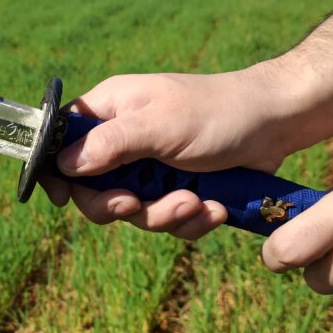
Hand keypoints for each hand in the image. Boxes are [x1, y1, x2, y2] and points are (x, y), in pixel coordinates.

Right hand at [39, 67, 299, 238]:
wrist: (277, 124)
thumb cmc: (218, 111)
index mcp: (110, 110)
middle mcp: (124, 140)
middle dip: (119, 205)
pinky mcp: (177, 189)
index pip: (60, 141)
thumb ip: (111, 143)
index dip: (56, 171)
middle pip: (92, 188)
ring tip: (196, 202)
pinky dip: (191, 220)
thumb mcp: (160, 125)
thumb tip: (64, 164)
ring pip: (132, 212)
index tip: (62, 198)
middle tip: (136, 206)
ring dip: (164, 215)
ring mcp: (150, 168)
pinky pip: (167, 221)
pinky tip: (215, 207)